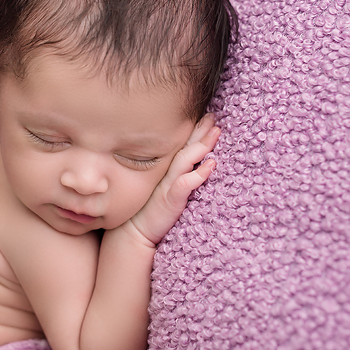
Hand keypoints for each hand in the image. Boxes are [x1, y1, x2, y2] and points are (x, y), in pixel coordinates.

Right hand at [124, 114, 220, 246]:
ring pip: (185, 160)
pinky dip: (198, 174)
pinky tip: (210, 165)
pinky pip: (185, 184)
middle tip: (213, 117)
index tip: (207, 117)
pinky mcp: (170, 200)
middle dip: (199, 131)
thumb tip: (195, 165)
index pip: (180, 146)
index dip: (194, 131)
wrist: (133, 232)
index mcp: (164, 169)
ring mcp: (167, 185)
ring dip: (201, 146)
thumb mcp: (163, 189)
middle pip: (184, 147)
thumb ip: (176, 176)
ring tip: (216, 133)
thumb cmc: (150, 211)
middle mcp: (165, 173)